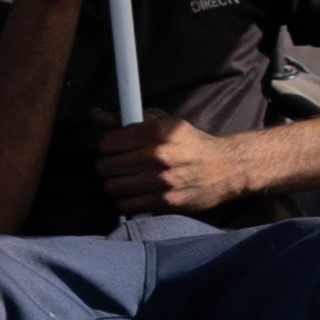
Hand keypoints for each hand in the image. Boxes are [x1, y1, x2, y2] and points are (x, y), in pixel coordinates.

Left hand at [92, 113, 253, 214]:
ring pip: (113, 187)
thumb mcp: (163, 122)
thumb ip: (126, 120)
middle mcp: (157, 156)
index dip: (106, 146)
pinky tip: (133, 193)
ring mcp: (161, 181)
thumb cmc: (190, 142)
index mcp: (155, 131)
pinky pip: (127, 205)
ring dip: (114, 184)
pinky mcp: (166, 202)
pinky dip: (125, 200)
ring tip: (124, 179)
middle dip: (107, 166)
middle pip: (106, 166)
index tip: (112, 148)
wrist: (225, 168)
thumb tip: (94, 114)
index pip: (107, 142)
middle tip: (116, 165)